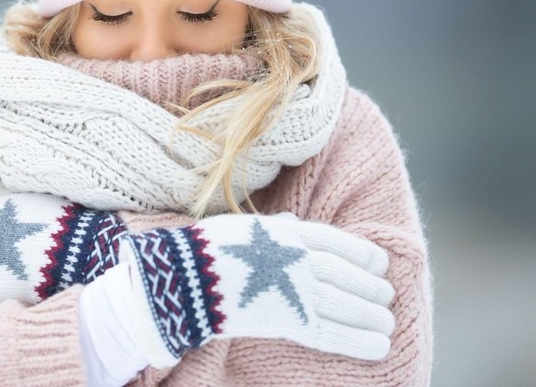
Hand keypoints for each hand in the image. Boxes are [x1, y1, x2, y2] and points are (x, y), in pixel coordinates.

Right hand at [118, 212, 394, 365]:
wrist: (184, 276)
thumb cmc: (207, 248)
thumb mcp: (243, 227)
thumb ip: (274, 228)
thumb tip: (291, 224)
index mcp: (290, 234)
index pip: (339, 243)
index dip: (364, 255)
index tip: (380, 263)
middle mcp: (300, 260)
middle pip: (348, 275)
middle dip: (372, 287)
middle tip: (387, 295)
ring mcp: (296, 291)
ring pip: (347, 304)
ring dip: (372, 315)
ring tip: (387, 322)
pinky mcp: (289, 321)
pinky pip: (332, 333)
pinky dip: (359, 340)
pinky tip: (380, 346)